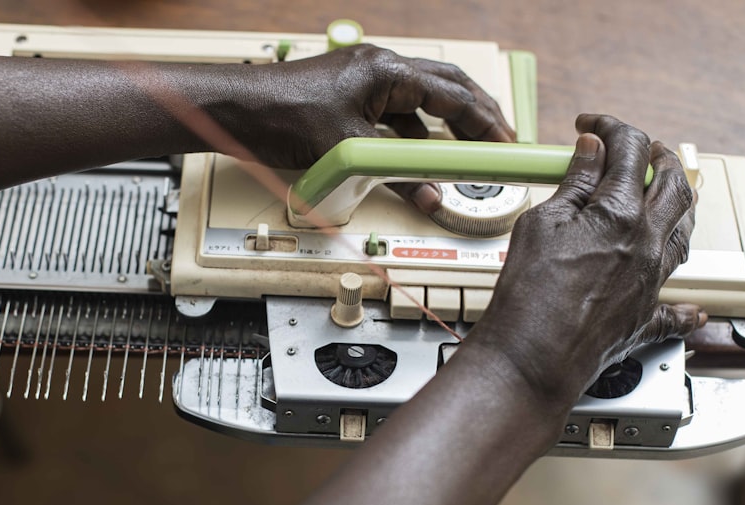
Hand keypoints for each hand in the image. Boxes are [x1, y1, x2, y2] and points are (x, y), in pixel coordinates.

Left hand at [220, 44, 513, 175]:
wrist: (237, 110)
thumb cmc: (283, 114)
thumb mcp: (348, 150)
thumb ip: (395, 174)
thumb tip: (428, 194)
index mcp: (387, 71)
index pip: (453, 95)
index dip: (485, 122)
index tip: (506, 142)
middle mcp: (379, 69)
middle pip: (444, 88)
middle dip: (475, 115)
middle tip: (498, 140)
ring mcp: (363, 82)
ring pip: (419, 102)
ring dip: (442, 127)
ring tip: (464, 153)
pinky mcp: (347, 99)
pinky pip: (392, 115)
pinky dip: (409, 136)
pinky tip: (415, 158)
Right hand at [467, 114, 703, 409]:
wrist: (534, 356)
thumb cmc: (530, 296)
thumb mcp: (541, 223)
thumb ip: (572, 185)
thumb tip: (590, 153)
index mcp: (620, 214)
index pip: (630, 150)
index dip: (611, 127)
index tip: (592, 126)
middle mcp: (647, 243)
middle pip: (674, 184)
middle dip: (658, 156)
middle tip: (640, 148)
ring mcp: (652, 280)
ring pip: (685, 231)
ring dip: (677, 204)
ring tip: (662, 196)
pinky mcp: (646, 316)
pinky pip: (679, 309)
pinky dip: (686, 304)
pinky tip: (691, 306)